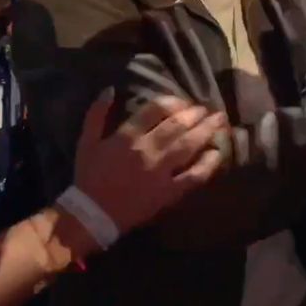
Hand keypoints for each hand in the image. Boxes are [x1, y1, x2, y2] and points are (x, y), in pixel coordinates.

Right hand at [73, 92, 226, 235]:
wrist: (92, 215)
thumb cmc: (89, 176)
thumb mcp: (86, 141)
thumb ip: (96, 114)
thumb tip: (110, 90)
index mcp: (128, 136)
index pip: (156, 109)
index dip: (174, 102)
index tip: (183, 102)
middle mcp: (148, 150)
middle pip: (177, 125)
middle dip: (195, 114)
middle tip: (207, 109)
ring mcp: (161, 172)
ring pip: (189, 146)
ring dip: (206, 131)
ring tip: (220, 121)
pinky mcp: (169, 192)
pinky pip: (193, 176)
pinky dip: (208, 164)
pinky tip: (217, 153)